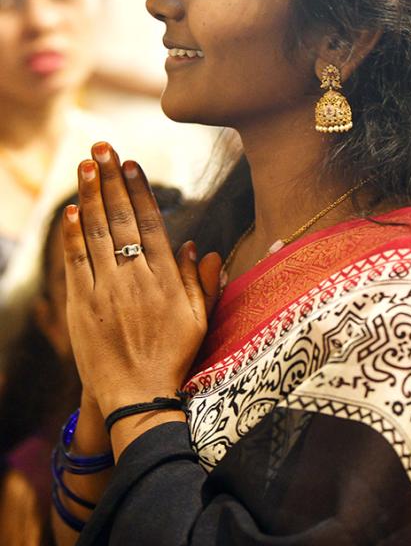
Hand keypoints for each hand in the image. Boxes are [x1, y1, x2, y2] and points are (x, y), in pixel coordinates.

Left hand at [62, 142, 220, 418]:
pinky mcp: (83, 307)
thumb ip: (202, 282)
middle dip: (111, 180)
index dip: (139, 191)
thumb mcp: (199, 321)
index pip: (151, 224)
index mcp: (167, 280)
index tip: (130, 163)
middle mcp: (136, 280)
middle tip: (102, 148)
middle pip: (121, 219)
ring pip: (97, 235)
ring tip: (85, 166)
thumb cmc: (173, 358)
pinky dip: (73, 236)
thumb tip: (203, 246)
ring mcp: (108, 292)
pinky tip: (71, 211)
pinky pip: (76, 264)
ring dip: (90, 197)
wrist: (138, 398)